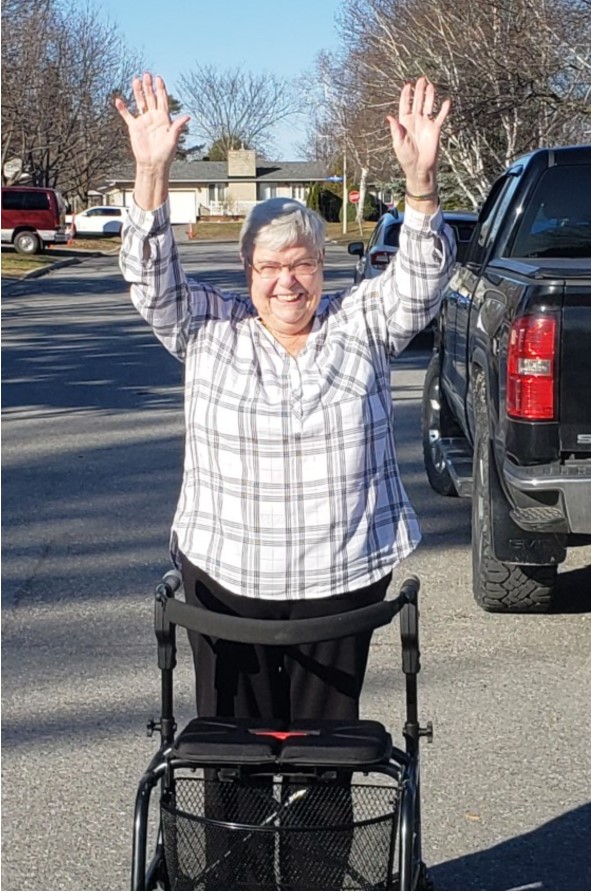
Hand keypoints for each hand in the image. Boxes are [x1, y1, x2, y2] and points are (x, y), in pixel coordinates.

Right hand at [115, 73, 189, 173]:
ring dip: (138, 92)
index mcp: (164, 119)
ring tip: (136, 80)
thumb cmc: (165, 155)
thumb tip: (187, 116)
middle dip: (149, 87)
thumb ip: (177, 127)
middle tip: (147, 75)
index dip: (161, 89)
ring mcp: (144, 122)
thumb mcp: (173, 140)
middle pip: (151, 98)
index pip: (162, 100)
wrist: (153, 165)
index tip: (159, 79)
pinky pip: (127, 115)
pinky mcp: (134, 128)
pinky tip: (118, 100)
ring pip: (140, 103)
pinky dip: (122, 108)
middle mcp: (154, 118)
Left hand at [386, 77, 450, 195]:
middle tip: (421, 79)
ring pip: (429, 106)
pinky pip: (440, 117)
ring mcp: (426, 124)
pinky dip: (443, 110)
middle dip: (419, 91)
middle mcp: (416, 121)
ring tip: (431, 85)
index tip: (408, 85)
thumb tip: (389, 117)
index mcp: (404, 123)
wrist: (419, 168)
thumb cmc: (406, 158)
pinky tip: (446, 101)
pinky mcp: (435, 129)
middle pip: (418, 102)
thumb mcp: (398, 143)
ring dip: (430, 96)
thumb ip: (395, 129)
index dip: (406, 95)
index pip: (405, 105)